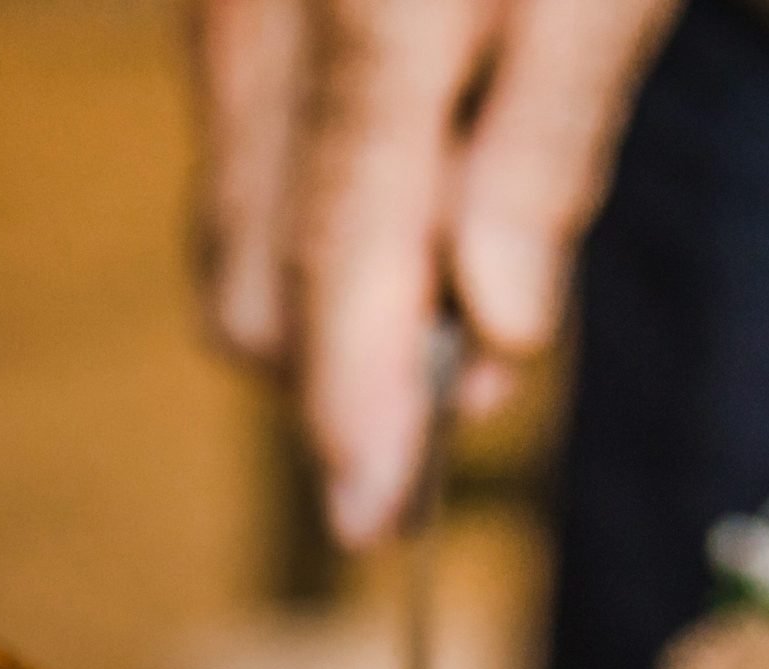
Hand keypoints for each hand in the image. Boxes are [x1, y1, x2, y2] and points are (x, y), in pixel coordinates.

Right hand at [191, 0, 683, 546]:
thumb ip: (547, 145)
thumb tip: (497, 330)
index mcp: (371, 18)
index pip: (336, 264)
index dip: (354, 408)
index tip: (371, 518)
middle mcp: (257, 18)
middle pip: (254, 288)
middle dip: (357, 365)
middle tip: (492, 343)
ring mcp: (221, 5)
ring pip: (231, 238)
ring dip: (333, 298)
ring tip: (474, 245)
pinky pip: (236, 159)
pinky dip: (313, 213)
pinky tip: (420, 168)